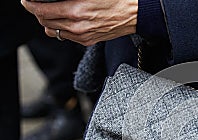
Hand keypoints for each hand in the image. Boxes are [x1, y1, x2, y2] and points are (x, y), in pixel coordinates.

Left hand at [21, 0, 137, 45]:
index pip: (42, 11)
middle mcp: (77, 27)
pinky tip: (64, 22)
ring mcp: (82, 36)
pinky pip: (66, 38)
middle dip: (38, 13)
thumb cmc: (116, 0)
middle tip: (37, 6)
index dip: (31, 5)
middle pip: (45, 22)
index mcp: (75, 11)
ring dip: (48, 23)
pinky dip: (60, 30)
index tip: (27, 1)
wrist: (134, 14)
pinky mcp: (88, 41)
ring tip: (49, 15)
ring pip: (53, 32)